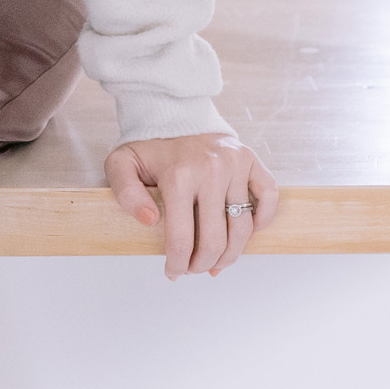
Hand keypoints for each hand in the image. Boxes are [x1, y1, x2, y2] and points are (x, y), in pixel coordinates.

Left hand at [105, 133, 277, 279]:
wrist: (174, 115)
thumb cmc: (149, 147)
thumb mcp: (121, 164)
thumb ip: (125, 192)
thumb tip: (150, 221)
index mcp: (178, 175)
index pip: (182, 238)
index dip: (178, 264)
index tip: (173, 272)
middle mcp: (210, 169)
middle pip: (215, 239)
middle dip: (203, 264)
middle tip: (194, 270)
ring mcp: (235, 164)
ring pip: (243, 227)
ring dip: (231, 254)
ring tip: (217, 263)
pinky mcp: (251, 159)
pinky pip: (268, 196)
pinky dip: (262, 220)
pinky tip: (244, 234)